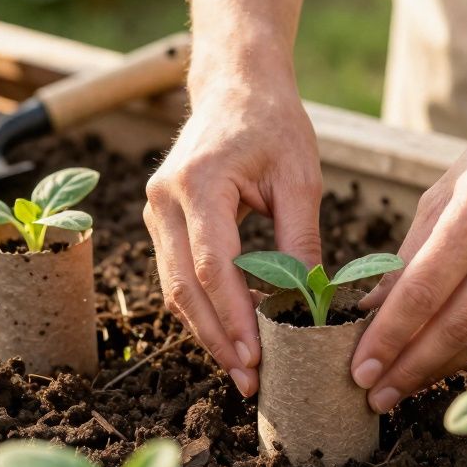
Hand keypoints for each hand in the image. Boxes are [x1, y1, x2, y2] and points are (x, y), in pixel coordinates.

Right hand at [144, 60, 321, 397]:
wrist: (236, 86)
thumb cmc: (272, 124)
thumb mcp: (300, 178)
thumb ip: (300, 242)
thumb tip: (311, 305)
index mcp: (199, 183)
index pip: (211, 265)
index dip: (232, 317)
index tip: (257, 357)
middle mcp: (164, 199)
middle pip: (182, 286)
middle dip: (216, 338)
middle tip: (249, 380)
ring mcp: (156, 211)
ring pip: (174, 287)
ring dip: (207, 330)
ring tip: (243, 368)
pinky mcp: (161, 220)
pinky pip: (176, 274)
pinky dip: (203, 307)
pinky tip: (233, 334)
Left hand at [350, 102, 466, 412]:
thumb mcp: (444, 192)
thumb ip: (408, 255)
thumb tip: (371, 311)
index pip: (425, 291)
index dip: (390, 337)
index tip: (359, 369)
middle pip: (457, 325)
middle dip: (410, 367)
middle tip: (374, 397)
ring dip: (440, 368)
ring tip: (402, 386)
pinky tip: (445, 360)